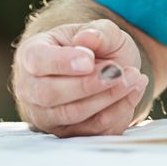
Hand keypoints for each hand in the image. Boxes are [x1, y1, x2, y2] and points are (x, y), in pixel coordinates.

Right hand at [13, 21, 148, 136]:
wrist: (112, 71)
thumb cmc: (99, 48)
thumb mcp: (104, 32)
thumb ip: (99, 32)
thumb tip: (87, 38)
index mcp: (32, 54)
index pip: (37, 61)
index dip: (62, 62)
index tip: (90, 60)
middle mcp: (32, 88)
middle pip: (50, 94)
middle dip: (90, 84)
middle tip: (120, 71)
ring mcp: (47, 114)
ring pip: (73, 114)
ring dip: (109, 97)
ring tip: (134, 77)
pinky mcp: (68, 132)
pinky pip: (92, 129)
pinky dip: (119, 110)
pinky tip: (134, 91)